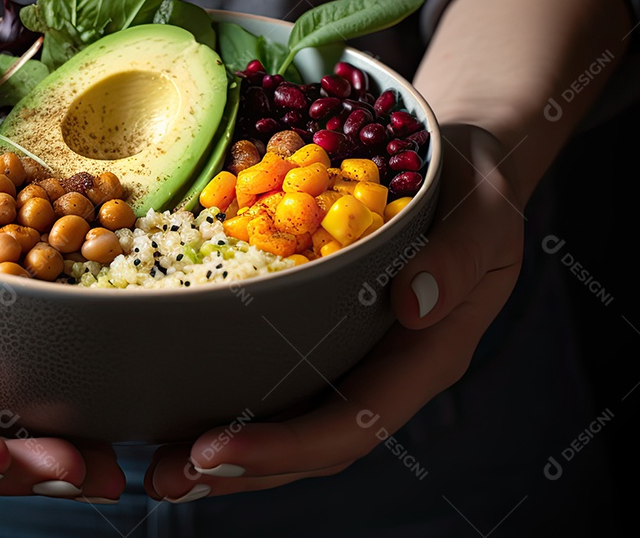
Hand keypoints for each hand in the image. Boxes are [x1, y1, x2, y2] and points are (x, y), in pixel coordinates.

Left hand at [144, 124, 523, 500]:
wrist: (455, 162)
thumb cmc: (473, 184)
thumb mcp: (484, 211)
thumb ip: (459, 256)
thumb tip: (415, 304)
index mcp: (424, 358)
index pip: (353, 424)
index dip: (285, 447)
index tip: (215, 451)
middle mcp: (382, 370)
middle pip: (310, 443)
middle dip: (238, 469)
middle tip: (163, 477)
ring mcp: (349, 355)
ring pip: (286, 421)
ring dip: (221, 452)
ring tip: (156, 467)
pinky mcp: (318, 330)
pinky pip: (272, 375)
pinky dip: (223, 397)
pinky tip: (173, 404)